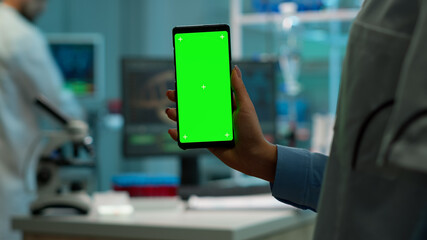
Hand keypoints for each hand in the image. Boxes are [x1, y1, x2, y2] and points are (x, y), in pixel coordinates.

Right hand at [165, 66, 276, 181]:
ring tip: (169, 111)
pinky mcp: (207, 141)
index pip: (207, 92)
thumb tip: (234, 68)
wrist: (252, 156)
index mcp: (224, 105)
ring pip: (189, 120)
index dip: (195, 86)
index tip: (184, 79)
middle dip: (181, 99)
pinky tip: (172, 131)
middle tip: (171, 94)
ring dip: (177, 115)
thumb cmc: (252, 130)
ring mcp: (210, 129)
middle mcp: (215, 116)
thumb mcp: (245, 106)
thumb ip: (238, 88)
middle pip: (194, 105)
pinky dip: (179, 135)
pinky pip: (190, 136)